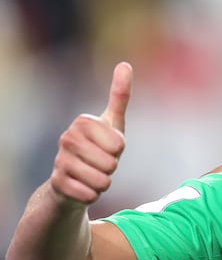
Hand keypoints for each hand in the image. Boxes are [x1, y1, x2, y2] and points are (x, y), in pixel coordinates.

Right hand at [50, 62, 131, 205]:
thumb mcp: (112, 123)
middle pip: (112, 163)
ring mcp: (60, 161)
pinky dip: (92, 195)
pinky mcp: (58, 184)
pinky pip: (91, 195)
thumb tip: (125, 64)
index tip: (107, 146)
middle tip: (99, 163)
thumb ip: (120, 95)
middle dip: (111, 167)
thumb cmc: (97, 149)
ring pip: (103, 181)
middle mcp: (67, 139)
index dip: (118, 149)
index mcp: (82, 122)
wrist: (72, 179)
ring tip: (91, 174)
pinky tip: (82, 187)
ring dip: (103, 182)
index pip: (119, 144)